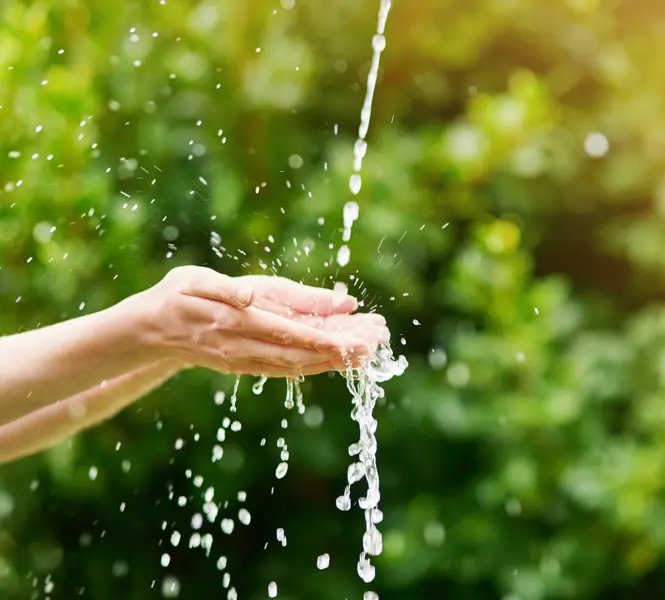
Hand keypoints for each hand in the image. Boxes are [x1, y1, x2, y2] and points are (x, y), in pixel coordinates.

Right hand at [126, 266, 386, 376]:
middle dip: (342, 350)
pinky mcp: (247, 366)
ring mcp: (247, 361)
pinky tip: (337, 361)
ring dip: (334, 360)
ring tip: (368, 352)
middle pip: (303, 354)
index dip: (327, 339)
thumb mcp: (197, 281)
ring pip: (298, 365)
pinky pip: (286, 368)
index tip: (358, 339)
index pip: (291, 334)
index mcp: (237, 323)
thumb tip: (252, 297)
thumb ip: (228, 290)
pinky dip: (315, 365)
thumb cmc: (177, 296)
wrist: (151, 329)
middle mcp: (246, 348)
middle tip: (378, 342)